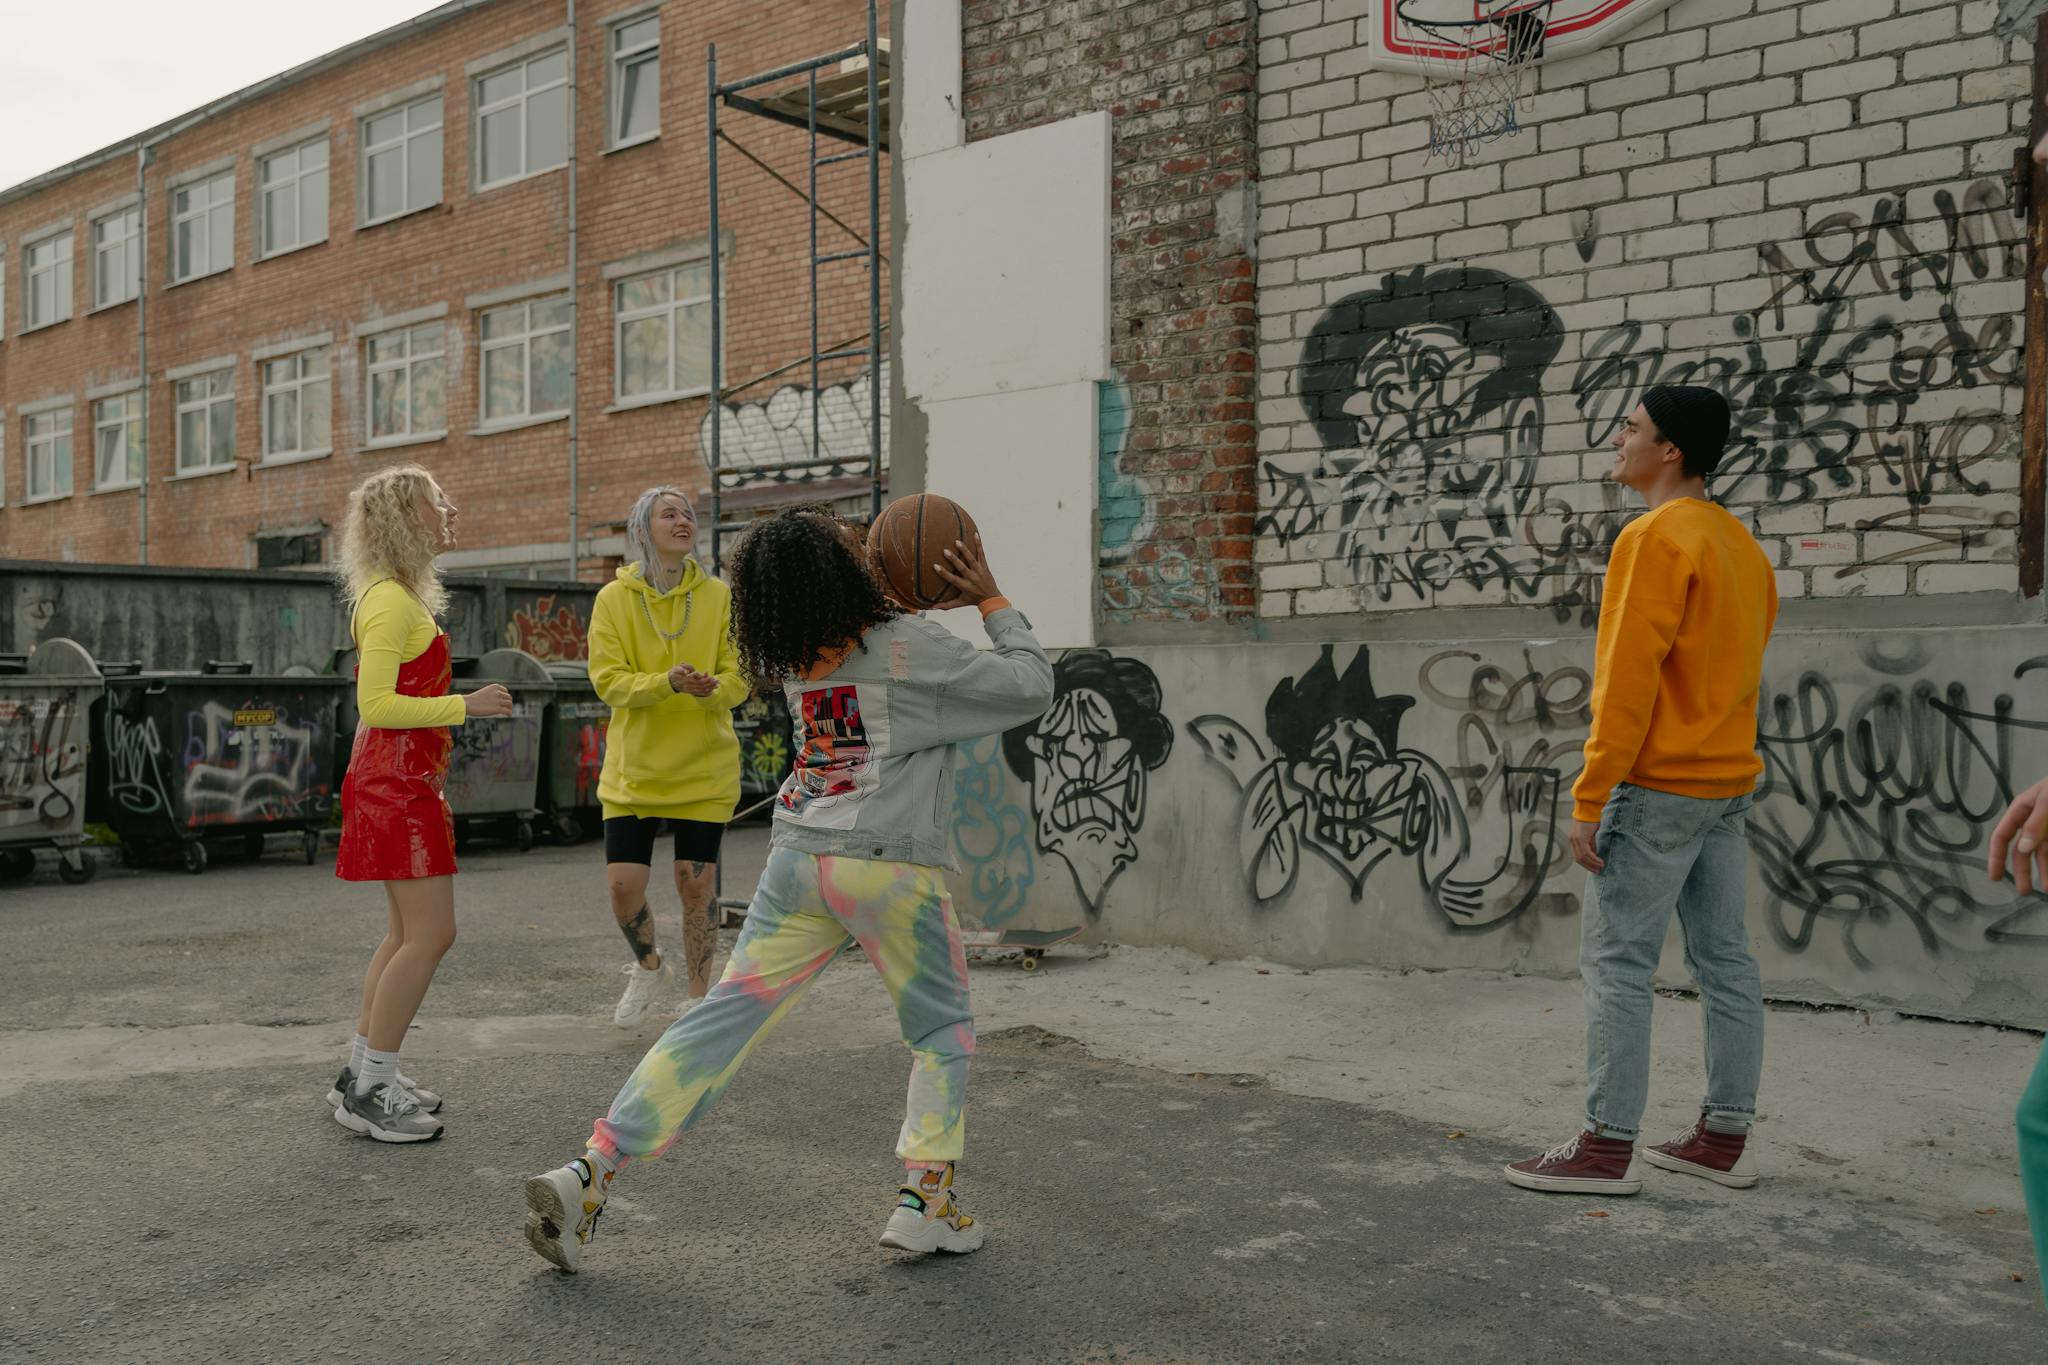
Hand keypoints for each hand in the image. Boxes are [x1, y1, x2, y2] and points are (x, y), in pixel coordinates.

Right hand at [464, 683, 512, 717]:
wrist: (467, 704)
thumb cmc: (473, 699)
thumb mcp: (485, 692)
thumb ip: (492, 694)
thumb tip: (498, 700)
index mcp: (495, 687)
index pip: (505, 691)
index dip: (505, 696)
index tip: (504, 700)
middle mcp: (498, 692)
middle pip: (508, 697)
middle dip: (508, 702)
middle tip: (507, 707)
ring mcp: (498, 700)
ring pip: (509, 704)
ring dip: (510, 708)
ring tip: (508, 711)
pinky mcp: (497, 709)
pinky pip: (507, 711)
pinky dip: (509, 713)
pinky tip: (508, 715)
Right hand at [668, 663, 717, 696]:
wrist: (669, 682)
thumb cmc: (674, 673)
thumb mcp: (676, 669)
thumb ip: (682, 669)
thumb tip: (687, 671)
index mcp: (687, 681)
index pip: (699, 681)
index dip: (706, 680)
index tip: (712, 678)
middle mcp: (689, 686)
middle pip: (702, 686)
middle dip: (710, 684)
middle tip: (718, 682)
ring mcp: (690, 690)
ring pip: (701, 690)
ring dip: (710, 688)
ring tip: (717, 686)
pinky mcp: (690, 691)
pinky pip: (699, 693)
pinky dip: (705, 692)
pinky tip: (711, 691)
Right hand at [927, 533, 1002, 609]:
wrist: (992, 598)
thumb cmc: (973, 600)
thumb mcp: (960, 603)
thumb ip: (947, 605)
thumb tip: (933, 607)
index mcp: (965, 586)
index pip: (952, 579)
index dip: (944, 573)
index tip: (935, 566)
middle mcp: (972, 578)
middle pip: (962, 568)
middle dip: (954, 560)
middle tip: (945, 551)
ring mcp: (979, 571)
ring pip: (972, 559)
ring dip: (965, 550)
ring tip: (957, 541)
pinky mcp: (985, 566)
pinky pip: (982, 554)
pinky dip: (979, 544)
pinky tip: (975, 534)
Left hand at [1570, 819, 1604, 874]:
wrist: (1589, 808)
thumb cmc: (1592, 819)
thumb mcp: (1592, 835)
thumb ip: (1592, 844)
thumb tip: (1596, 855)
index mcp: (1574, 840)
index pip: (1578, 856)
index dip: (1586, 864)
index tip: (1594, 869)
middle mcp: (1572, 841)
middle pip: (1579, 859)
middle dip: (1589, 866)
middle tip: (1598, 871)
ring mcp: (1575, 840)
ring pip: (1582, 857)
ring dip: (1592, 864)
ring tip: (1601, 867)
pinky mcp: (1580, 838)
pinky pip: (1586, 852)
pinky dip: (1593, 859)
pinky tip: (1600, 862)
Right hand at [1988, 775, 2047, 893]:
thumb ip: (2035, 824)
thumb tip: (2023, 849)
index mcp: (2023, 810)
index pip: (2002, 836)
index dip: (1996, 856)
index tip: (1995, 877)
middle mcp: (2034, 822)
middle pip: (2023, 850)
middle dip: (2024, 871)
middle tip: (2024, 892)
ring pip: (2044, 854)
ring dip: (2046, 871)